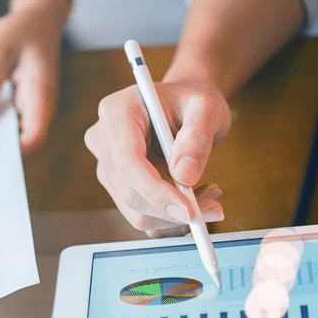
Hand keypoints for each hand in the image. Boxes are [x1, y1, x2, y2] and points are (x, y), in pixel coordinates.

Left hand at [0, 0, 66, 155]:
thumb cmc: (21, 29)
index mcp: (41, 95)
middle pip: (21, 139)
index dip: (11, 154)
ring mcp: (32, 104)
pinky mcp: (23, 99)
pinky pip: (7, 115)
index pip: (33, 138)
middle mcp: (40, 105)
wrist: (39, 14)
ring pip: (13, 129)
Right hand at [84, 77, 230, 236]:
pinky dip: (170, 216)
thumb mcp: (206, 108)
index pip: (127, 161)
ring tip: (209, 195)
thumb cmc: (193, 101)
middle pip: (129, 193)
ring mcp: (107, 165)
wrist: (185, 106)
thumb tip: (184, 177)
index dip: (155, 191)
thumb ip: (197, 137)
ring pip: (136, 211)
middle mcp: (103, 139)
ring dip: (175, 214)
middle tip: (214, 208)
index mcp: (117, 111)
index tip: (188, 211)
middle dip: (172, 209)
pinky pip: (142, 214)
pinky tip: (194, 197)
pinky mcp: (118, 186)